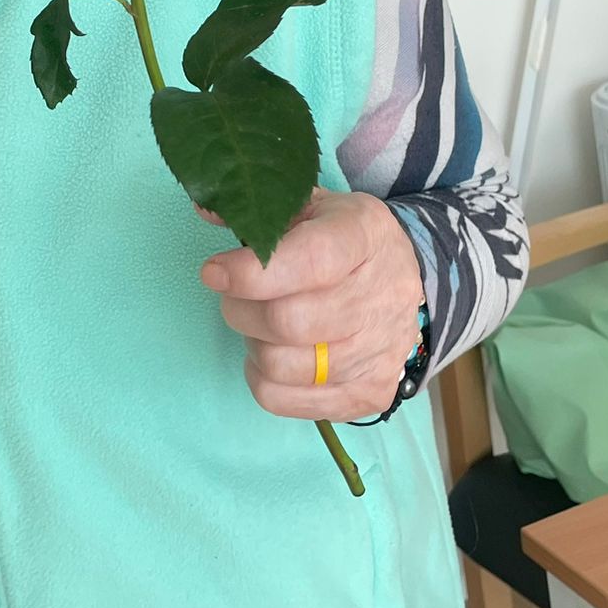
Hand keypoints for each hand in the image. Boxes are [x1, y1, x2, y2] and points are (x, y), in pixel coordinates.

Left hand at [200, 187, 424, 421]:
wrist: (402, 281)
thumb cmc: (342, 240)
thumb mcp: (310, 205)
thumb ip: (260, 209)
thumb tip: (205, 209)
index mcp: (366, 236)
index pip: (310, 262)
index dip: (252, 273)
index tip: (214, 272)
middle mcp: (382, 295)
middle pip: (290, 322)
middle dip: (241, 310)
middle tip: (235, 297)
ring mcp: (380, 351)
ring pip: (284, 365)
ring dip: (254, 345)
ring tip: (260, 325)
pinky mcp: (371, 393)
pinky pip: (287, 402)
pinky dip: (263, 379)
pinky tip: (273, 352)